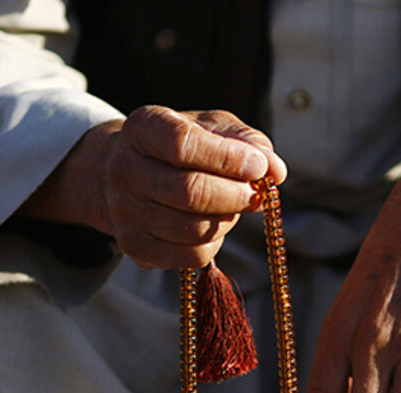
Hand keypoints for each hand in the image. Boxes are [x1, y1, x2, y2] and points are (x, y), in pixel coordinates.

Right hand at [20, 105, 286, 268]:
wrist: (132, 173)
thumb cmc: (182, 146)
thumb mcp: (213, 128)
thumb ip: (248, 142)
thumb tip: (276, 170)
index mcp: (142, 128)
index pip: (183, 144)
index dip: (227, 159)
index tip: (258, 166)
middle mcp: (124, 170)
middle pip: (189, 192)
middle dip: (234, 195)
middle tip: (254, 194)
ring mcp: (124, 212)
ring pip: (192, 229)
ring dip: (227, 219)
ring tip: (232, 205)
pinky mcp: (133, 246)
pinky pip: (190, 256)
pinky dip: (214, 242)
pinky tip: (214, 224)